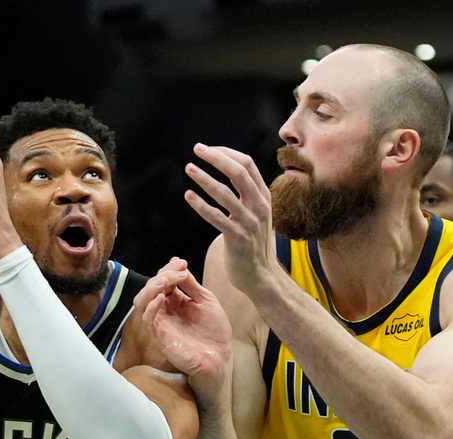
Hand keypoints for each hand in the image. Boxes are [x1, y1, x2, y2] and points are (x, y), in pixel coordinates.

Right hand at [134, 258, 232, 400]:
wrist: (220, 357)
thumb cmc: (214, 331)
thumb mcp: (205, 300)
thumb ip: (191, 284)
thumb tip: (178, 263)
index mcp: (174, 301)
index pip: (162, 280)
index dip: (169, 269)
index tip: (183, 263)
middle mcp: (164, 311)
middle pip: (150, 288)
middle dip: (162, 276)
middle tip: (177, 271)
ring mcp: (160, 324)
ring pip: (142, 302)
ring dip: (152, 288)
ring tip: (166, 281)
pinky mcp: (159, 338)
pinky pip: (148, 320)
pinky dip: (152, 307)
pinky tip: (162, 298)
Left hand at [184, 144, 274, 296]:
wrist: (262, 276)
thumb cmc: (254, 244)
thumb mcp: (257, 214)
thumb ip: (247, 195)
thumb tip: (230, 172)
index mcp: (264, 197)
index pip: (247, 164)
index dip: (226, 153)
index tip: (207, 149)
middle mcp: (259, 206)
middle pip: (238, 172)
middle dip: (216, 157)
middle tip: (196, 149)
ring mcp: (249, 223)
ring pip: (225, 193)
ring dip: (205, 178)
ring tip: (189, 168)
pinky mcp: (237, 239)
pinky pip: (216, 218)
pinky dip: (201, 205)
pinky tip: (188, 195)